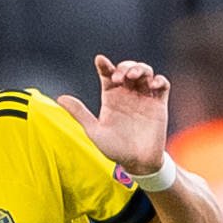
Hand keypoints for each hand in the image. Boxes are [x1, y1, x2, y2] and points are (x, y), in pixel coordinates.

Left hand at [57, 54, 169, 174]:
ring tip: (134, 76)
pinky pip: (163, 85)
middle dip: (125, 66)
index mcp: (111, 97)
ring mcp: (144, 97)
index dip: (104, 65)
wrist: (137, 162)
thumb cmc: (114, 148)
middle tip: (119, 77)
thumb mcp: (94, 131)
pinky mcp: (159, 103)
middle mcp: (127, 94)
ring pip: (145, 72)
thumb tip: (60, 98)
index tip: (100, 60)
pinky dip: (159, 80)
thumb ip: (79, 113)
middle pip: (128, 69)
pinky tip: (152, 85)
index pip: (107, 74)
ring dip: (141, 68)